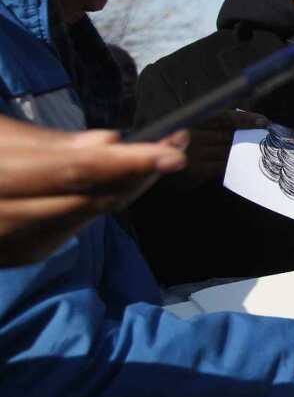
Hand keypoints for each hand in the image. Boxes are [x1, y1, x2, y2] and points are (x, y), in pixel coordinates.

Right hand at [0, 117, 186, 265]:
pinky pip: (75, 226)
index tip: (172, 151)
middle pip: (90, 198)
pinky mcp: (22, 254)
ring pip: (88, 215)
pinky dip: (98, 201)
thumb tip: (110, 142)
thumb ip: (50, 144)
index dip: (127, 162)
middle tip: (174, 145)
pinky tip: (117, 179)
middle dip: (138, 173)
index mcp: (0, 177)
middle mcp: (6, 216)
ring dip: (126, 186)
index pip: (73, 171)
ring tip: (154, 154)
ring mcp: (13, 243)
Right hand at [168, 110, 267, 189]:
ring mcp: (194, 153)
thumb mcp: (187, 131)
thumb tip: (241, 120)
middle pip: (230, 133)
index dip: (246, 118)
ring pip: (229, 150)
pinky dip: (236, 164)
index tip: (263, 120)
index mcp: (191, 121)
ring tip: (264, 149)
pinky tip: (247, 164)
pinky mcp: (197, 171)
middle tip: (270, 135)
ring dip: (247, 150)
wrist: (151, 172)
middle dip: (251, 135)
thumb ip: (209, 126)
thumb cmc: (173, 149)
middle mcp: (192, 134)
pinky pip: (223, 166)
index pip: (225, 117)